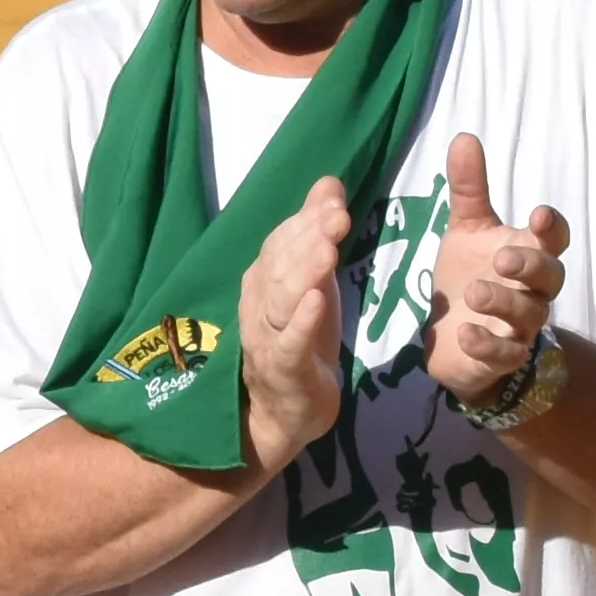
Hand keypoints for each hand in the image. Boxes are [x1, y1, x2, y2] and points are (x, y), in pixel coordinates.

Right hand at [237, 177, 354, 473]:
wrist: (285, 411)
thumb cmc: (301, 340)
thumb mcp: (312, 281)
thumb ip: (315, 234)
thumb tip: (329, 183)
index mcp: (263, 282)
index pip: (279, 243)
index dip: (305, 220)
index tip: (334, 200)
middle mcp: (258, 306)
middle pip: (278, 267)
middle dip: (307, 239)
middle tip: (338, 217)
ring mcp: (266, 339)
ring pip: (280, 301)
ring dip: (303, 273)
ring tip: (328, 251)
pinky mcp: (283, 370)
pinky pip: (288, 344)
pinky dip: (301, 322)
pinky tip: (317, 301)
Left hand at [421, 133, 572, 412]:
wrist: (453, 337)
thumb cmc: (468, 275)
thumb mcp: (465, 230)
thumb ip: (468, 189)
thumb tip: (464, 136)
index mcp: (528, 253)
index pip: (554, 238)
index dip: (551, 227)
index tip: (538, 214)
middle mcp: (532, 290)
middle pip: (551, 276)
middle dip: (531, 265)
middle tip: (502, 258)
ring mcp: (520, 326)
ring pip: (529, 314)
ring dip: (504, 301)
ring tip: (474, 291)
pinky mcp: (502, 357)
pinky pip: (506, 353)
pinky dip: (487, 344)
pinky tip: (466, 333)